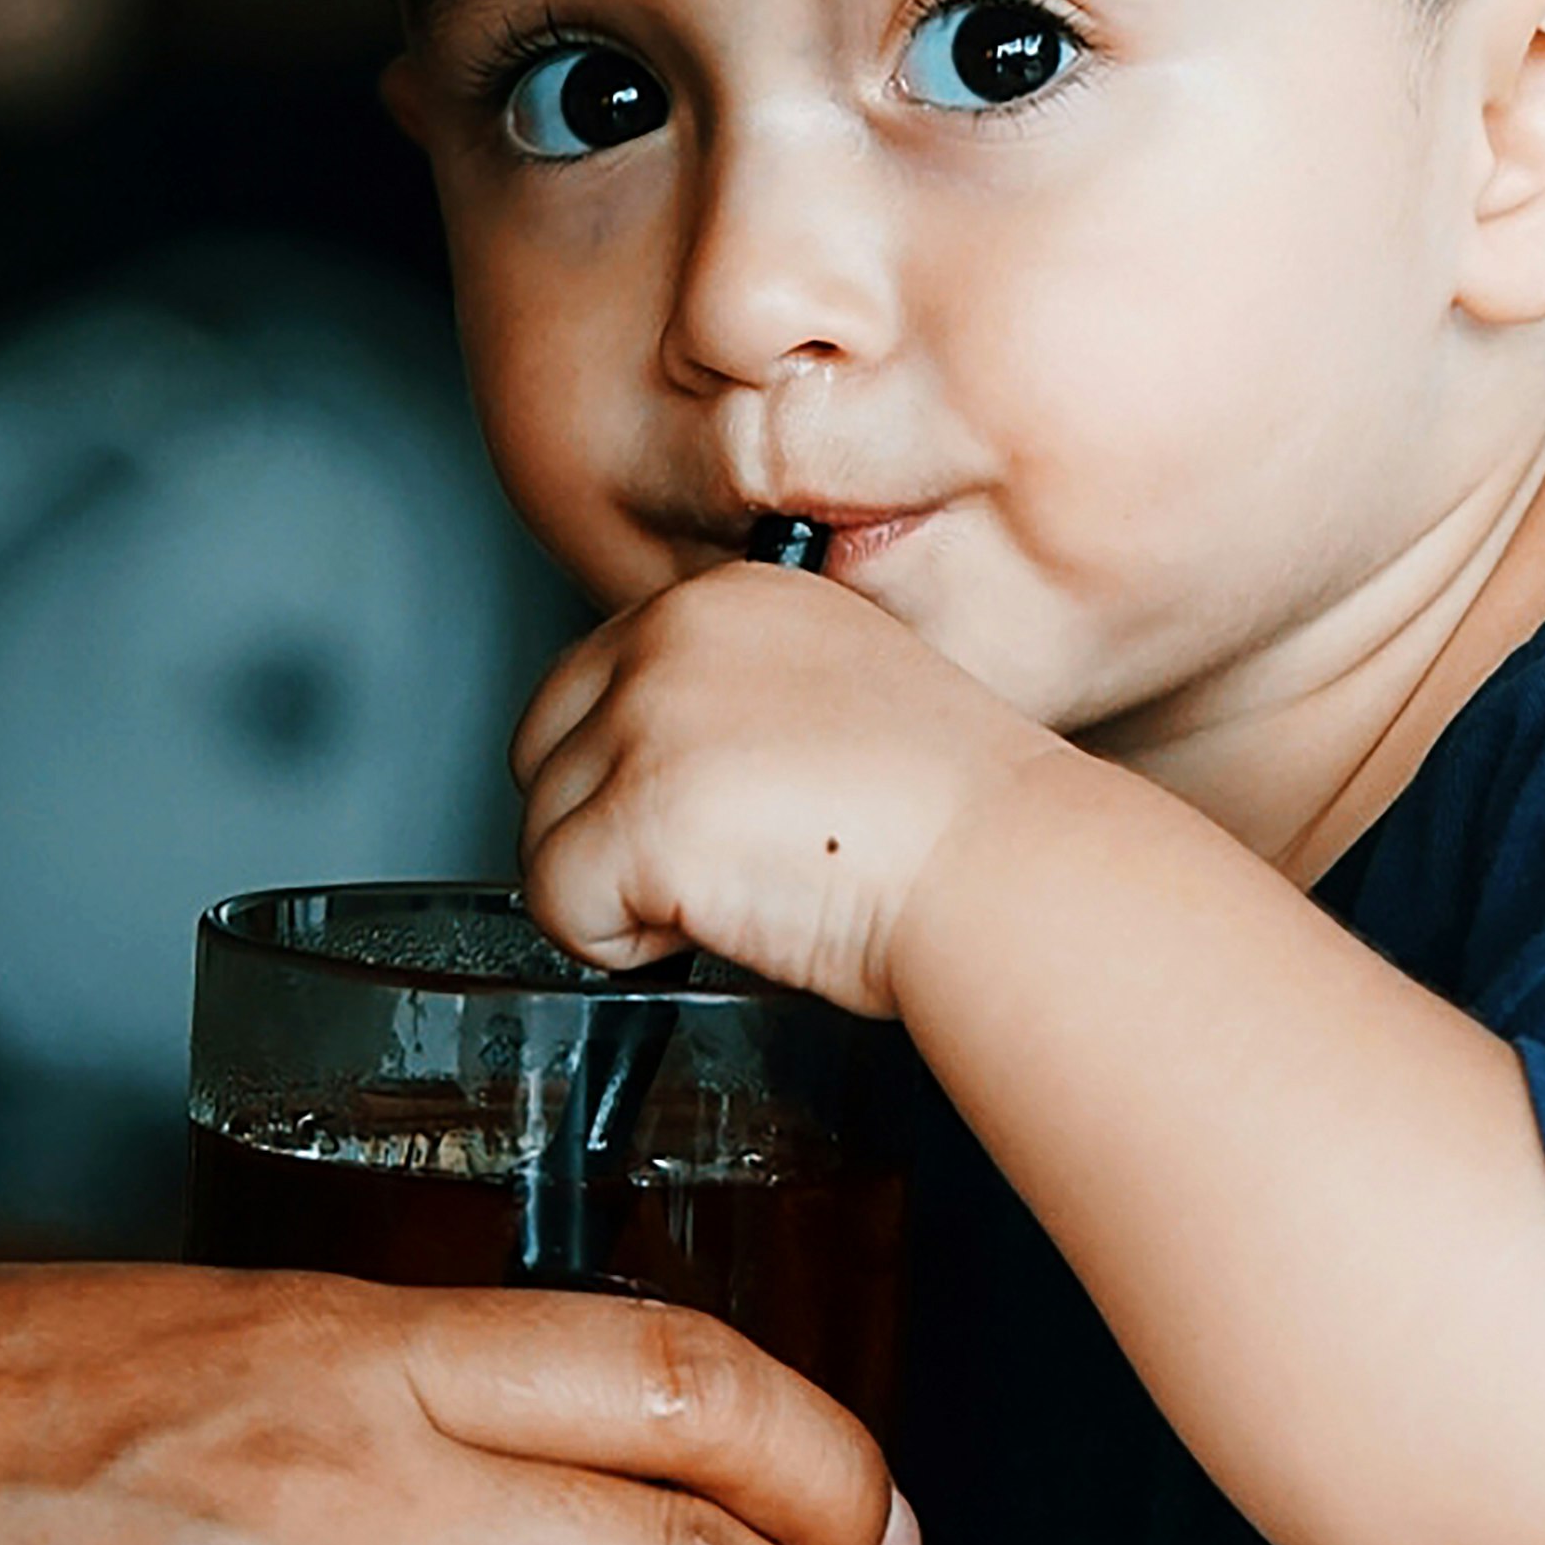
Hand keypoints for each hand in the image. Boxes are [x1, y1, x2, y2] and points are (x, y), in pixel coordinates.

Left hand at [514, 557, 1065, 1007]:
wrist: (1003, 865)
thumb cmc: (951, 814)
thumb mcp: (835, 695)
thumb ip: (733, 700)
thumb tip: (658, 766)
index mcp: (726, 598)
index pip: (590, 684)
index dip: (630, 774)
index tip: (710, 818)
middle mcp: (673, 636)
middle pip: (543, 754)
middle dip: (603, 829)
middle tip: (714, 867)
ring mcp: (648, 719)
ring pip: (541, 834)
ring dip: (616, 891)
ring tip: (735, 891)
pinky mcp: (637, 812)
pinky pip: (557, 906)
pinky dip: (618, 946)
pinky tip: (719, 923)